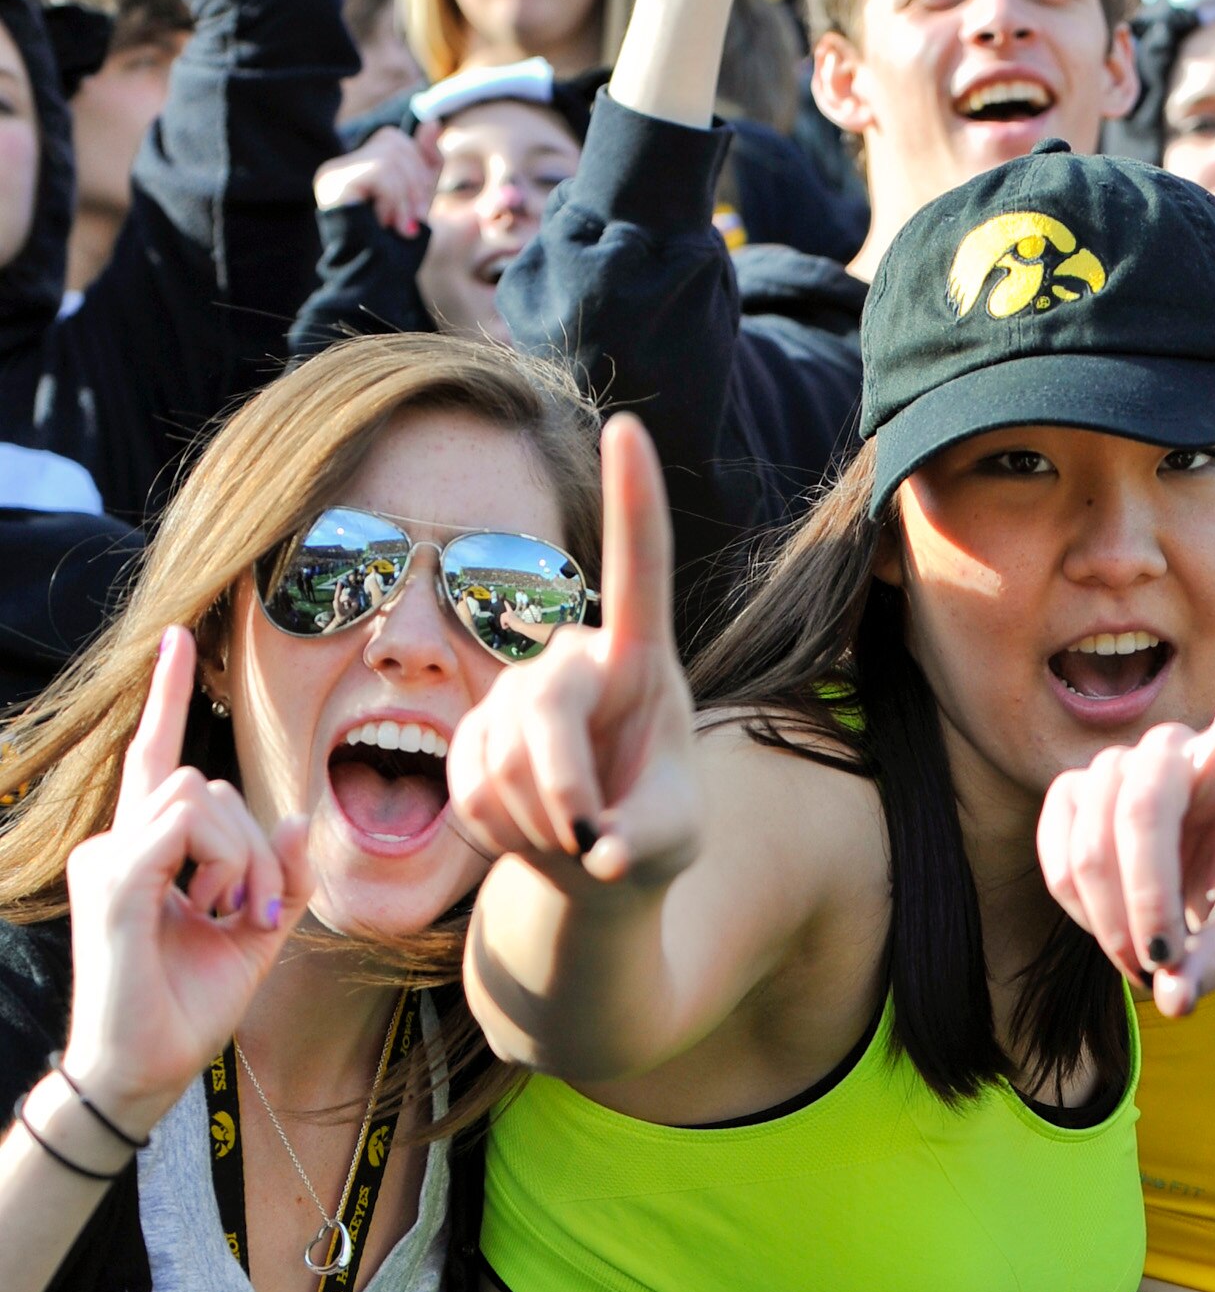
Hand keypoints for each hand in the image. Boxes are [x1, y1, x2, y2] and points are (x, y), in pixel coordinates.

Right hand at [60, 627, 311, 1138]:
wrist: (146, 1069)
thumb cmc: (189, 1008)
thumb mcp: (256, 937)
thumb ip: (280, 878)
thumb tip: (291, 817)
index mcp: (147, 851)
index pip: (157, 759)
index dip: (164, 697)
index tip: (177, 637)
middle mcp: (118, 844)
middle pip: (207, 783)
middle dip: (254, 844)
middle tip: (257, 913)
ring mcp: (108, 859)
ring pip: (201, 793)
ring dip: (241, 856)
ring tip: (232, 917)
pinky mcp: (112, 881)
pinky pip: (181, 827)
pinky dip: (219, 865)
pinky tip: (211, 913)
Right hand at [314, 122, 437, 235]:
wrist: (376, 280)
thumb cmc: (397, 246)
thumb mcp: (419, 197)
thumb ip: (427, 162)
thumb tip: (433, 121)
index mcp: (355, 167)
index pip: (394, 138)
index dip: (417, 167)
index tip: (419, 205)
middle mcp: (339, 165)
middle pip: (393, 142)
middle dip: (415, 182)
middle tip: (410, 217)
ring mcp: (333, 173)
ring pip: (390, 157)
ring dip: (407, 197)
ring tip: (398, 224)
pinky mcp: (335, 184)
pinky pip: (380, 173)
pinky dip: (394, 200)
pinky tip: (385, 222)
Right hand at [446, 414, 699, 891]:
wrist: (594, 864)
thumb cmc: (651, 834)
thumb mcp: (669, 843)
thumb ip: (643, 845)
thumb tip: (603, 856)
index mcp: (640, 660)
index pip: (638, 569)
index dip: (631, 500)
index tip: (626, 427)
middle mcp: (573, 658)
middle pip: (544, 709)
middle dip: (560, 788)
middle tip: (586, 845)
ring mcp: (513, 691)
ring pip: (500, 757)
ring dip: (535, 820)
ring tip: (570, 837)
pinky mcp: (469, 733)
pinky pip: (468, 786)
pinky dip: (499, 830)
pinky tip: (528, 834)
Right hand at [1037, 580, 1214, 1017]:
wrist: (1213, 890)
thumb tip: (1175, 998)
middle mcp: (1178, 750)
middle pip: (1144, 799)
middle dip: (1144, 892)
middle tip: (1159, 964)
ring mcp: (1118, 766)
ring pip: (1091, 833)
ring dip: (1110, 914)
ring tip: (1146, 961)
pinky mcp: (1072, 793)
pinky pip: (1057, 851)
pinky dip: (1079, 907)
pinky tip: (1111, 926)